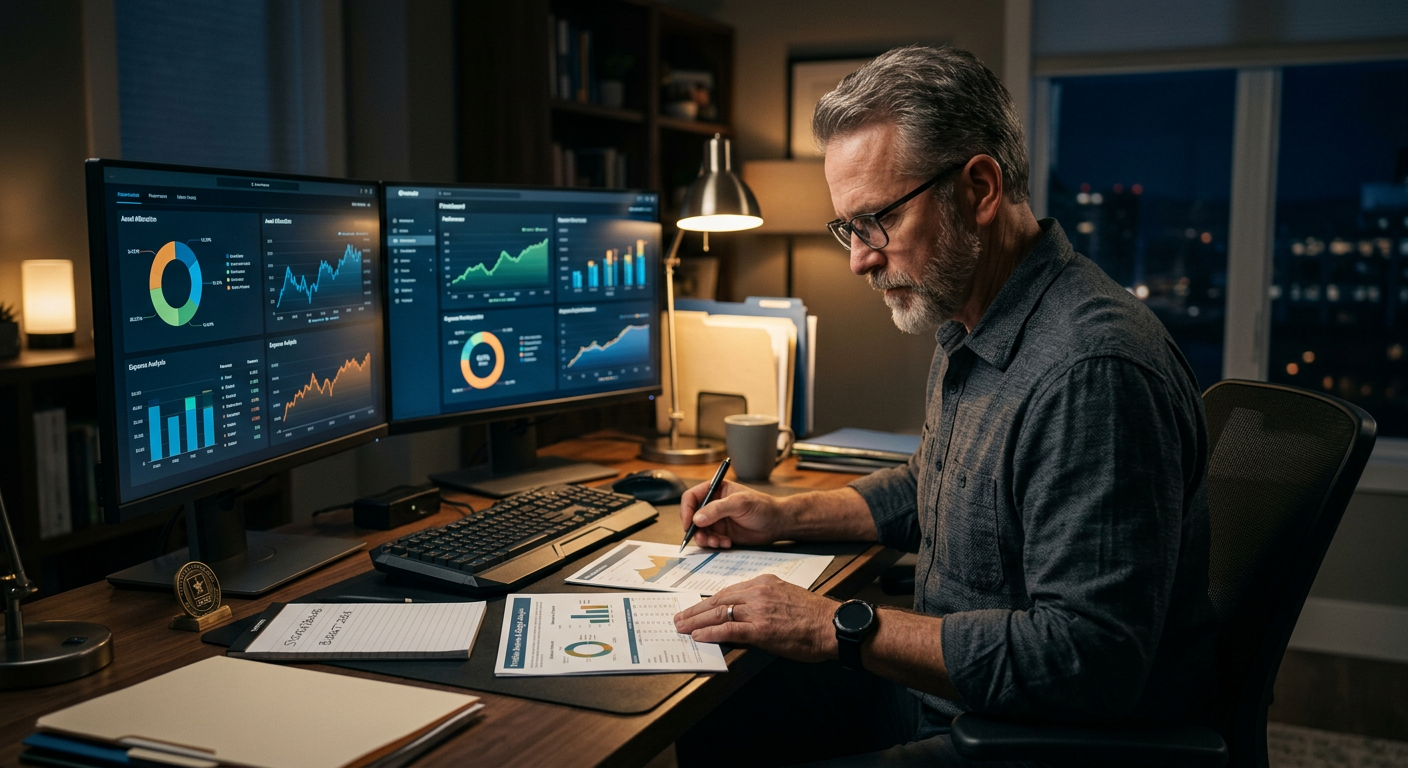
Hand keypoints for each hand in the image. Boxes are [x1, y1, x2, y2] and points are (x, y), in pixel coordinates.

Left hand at [673, 575, 836, 661]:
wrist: (831, 626)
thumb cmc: (813, 616)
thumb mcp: (786, 597)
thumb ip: (764, 600)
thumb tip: (745, 612)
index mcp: (764, 582)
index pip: (729, 591)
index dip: (709, 601)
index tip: (697, 607)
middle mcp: (758, 592)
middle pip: (718, 600)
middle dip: (696, 610)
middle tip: (680, 617)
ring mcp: (758, 610)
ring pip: (719, 613)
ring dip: (696, 621)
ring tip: (682, 627)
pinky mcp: (760, 630)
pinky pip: (728, 630)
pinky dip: (710, 633)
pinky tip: (698, 636)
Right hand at [679, 480, 789, 548]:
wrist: (777, 523)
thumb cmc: (762, 506)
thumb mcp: (739, 504)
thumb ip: (717, 510)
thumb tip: (696, 519)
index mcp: (715, 490)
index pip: (691, 497)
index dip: (686, 510)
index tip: (688, 523)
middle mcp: (713, 505)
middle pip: (692, 517)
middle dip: (695, 529)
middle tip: (703, 538)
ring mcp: (717, 520)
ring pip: (699, 531)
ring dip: (705, 539)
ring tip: (718, 542)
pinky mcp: (722, 533)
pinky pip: (710, 540)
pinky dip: (714, 544)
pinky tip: (727, 543)